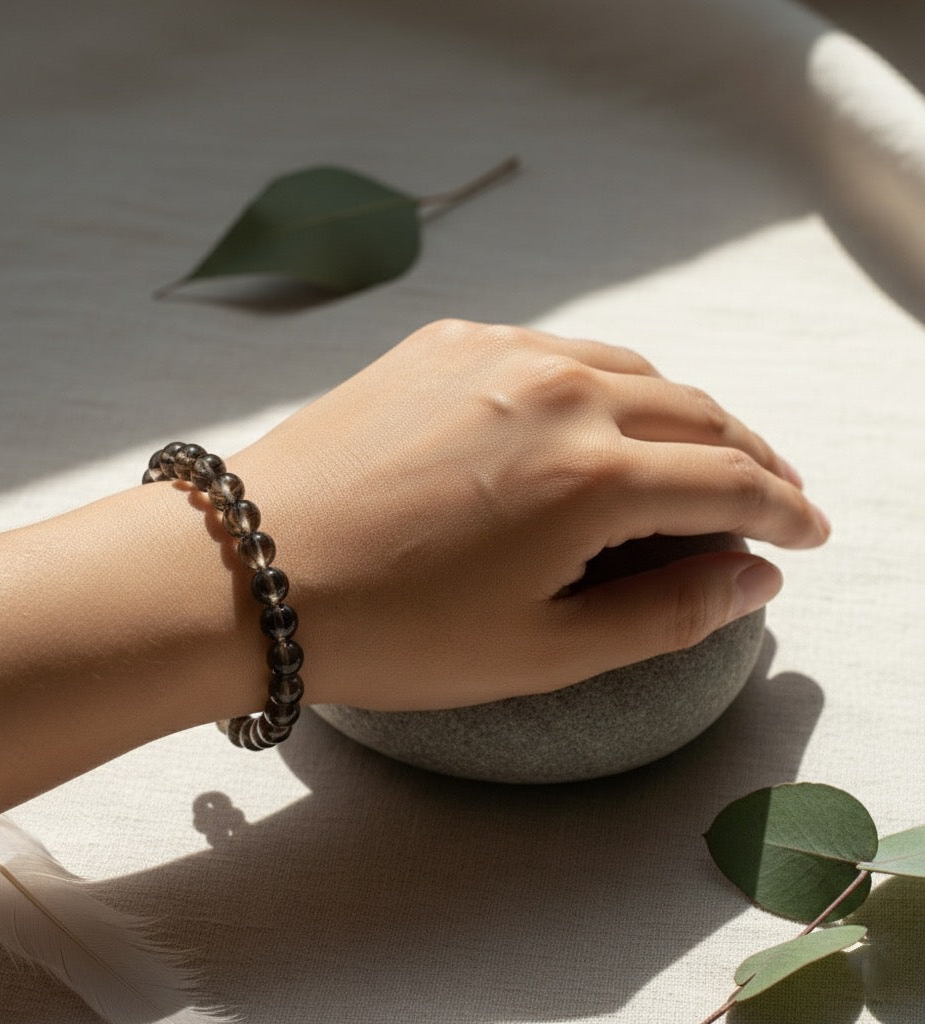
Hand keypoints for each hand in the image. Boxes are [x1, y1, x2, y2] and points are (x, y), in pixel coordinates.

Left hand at [230, 320, 828, 710]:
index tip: (810, 532)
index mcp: (592, 474)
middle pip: (694, 412)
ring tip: (695, 456)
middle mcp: (558, 390)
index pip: (731, 482)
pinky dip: (599, 386)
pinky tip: (594, 418)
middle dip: (748, 456)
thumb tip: (754, 576)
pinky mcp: (442, 343)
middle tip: (771, 495)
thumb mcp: (541, 652)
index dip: (785, 511)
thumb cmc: (387, 631)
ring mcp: (495, 353)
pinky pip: (552, 351)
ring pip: (629, 370)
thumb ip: (666, 613)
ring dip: (678, 414)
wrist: (244, 570)